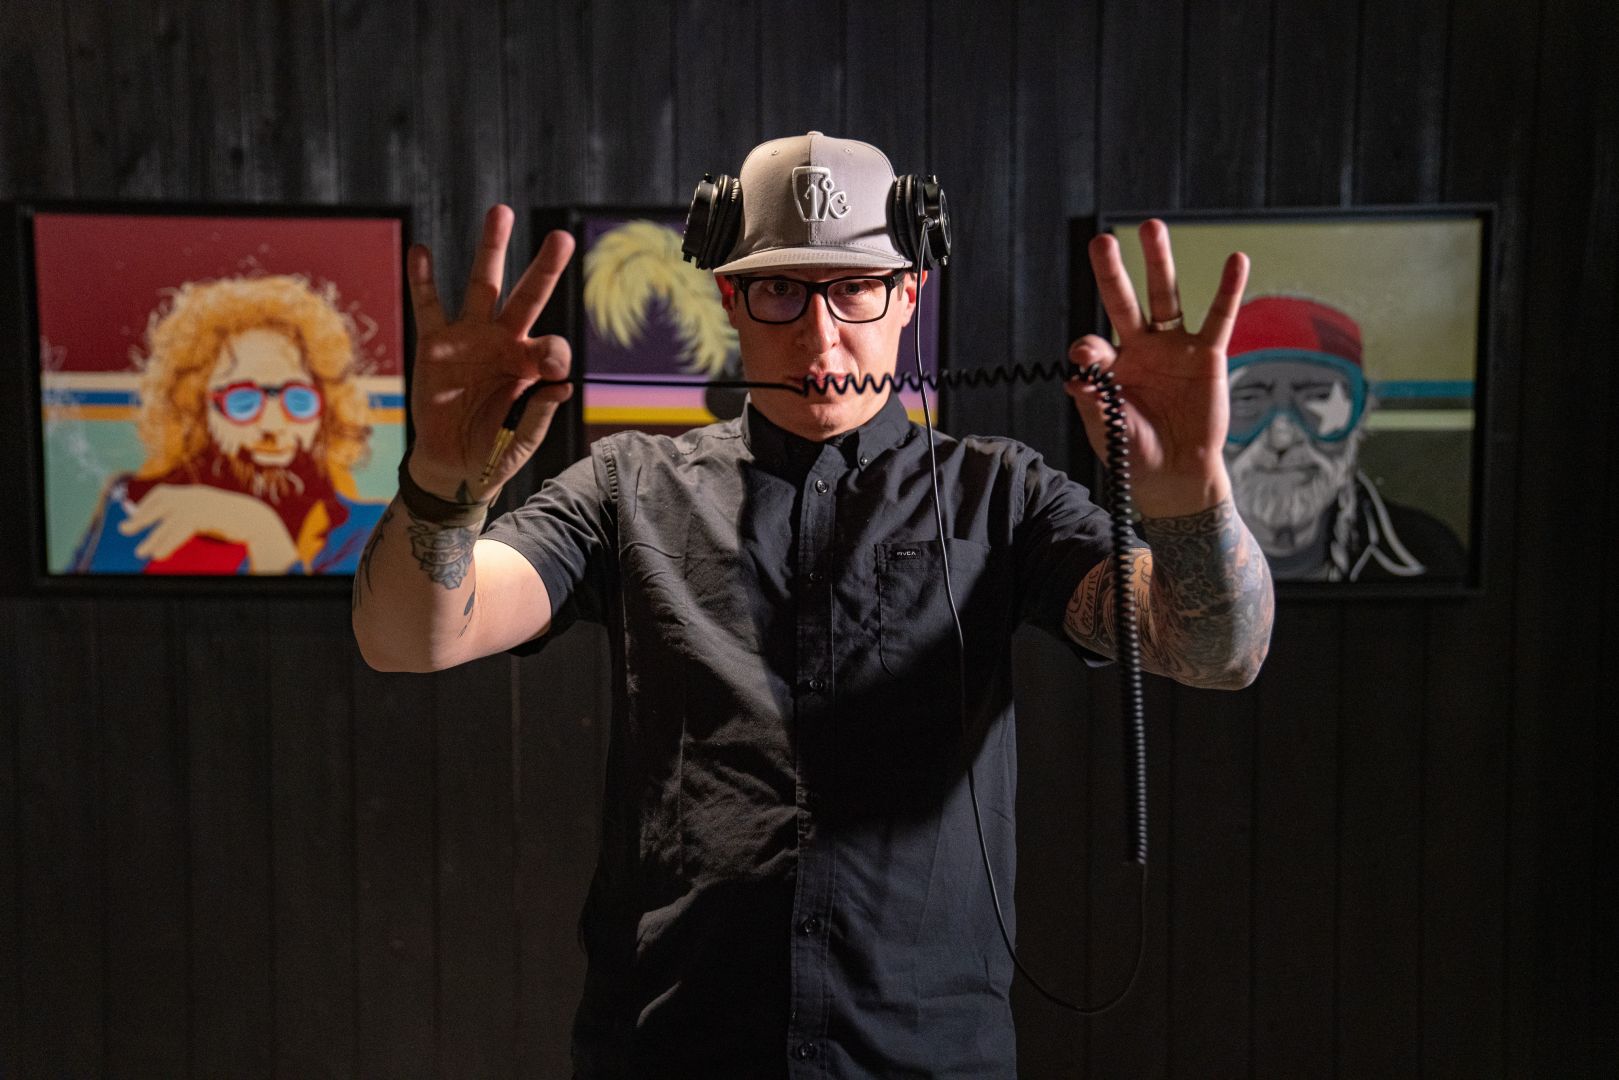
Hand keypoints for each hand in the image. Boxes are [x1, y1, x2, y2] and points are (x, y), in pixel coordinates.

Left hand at [119, 484, 299, 571]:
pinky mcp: (207, 514)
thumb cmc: (238, 524)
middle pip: (161, 504)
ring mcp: (202, 503)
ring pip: (170, 520)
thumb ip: (192, 520)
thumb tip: (174, 527)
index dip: (146, 505)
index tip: (134, 517)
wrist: (260, 522)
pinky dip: (168, 542)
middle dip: (142, 518)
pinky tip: (160, 553)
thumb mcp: (210, 518)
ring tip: (142, 553)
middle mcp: (196, 495)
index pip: (163, 493)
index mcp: (196, 493)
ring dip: (154, 538)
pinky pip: (181, 528)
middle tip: (124, 530)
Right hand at [407, 205, 575, 500]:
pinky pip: (428, 307)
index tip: (549, 373)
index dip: (554, 353)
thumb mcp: (520, 444)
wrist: (451, 467)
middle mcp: (504, 343)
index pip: (552, 346)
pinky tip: (422, 250)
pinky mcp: (434, 345)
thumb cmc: (492, 455)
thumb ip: (539, 417)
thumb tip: (562, 387)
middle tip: (562, 238)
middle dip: (545, 267)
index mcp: (530, 367)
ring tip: (500, 212)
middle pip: (527, 297)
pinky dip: (423, 279)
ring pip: (483, 286)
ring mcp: (469, 339)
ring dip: (492, 250)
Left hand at [1065, 219, 1248, 517]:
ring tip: (1152, 227)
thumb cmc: (1137, 454)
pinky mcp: (1208, 355)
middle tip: (1102, 241)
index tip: (1084, 359)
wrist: (1176, 475)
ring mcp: (1174, 348)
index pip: (1093, 345)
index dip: (1088, 350)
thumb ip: (1095, 403)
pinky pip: (1219, 318)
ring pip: (1166, 297)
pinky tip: (1236, 260)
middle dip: (1111, 272)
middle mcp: (1140, 349)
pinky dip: (1229, 289)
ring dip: (1159, 263)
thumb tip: (1074, 378)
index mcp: (1110, 367)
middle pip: (1124, 302)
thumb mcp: (1109, 431)